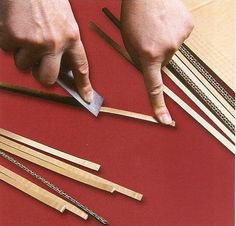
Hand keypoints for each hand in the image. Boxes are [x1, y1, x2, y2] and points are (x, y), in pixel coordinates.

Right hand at [0, 0, 92, 102]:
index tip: (87, 98)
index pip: (81, 67)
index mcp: (72, 37)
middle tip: (38, 63)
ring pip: (24, 65)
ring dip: (23, 53)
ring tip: (26, 32)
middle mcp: (55, 43)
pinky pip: (8, 50)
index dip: (84, 85)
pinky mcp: (14, 37)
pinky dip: (9, 41)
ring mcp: (34, 42)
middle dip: (41, 75)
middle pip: (47, 79)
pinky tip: (15, 25)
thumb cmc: (47, 0)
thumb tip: (60, 67)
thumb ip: (65, 45)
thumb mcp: (65, 21)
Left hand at [121, 0, 193, 123]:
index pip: (154, 87)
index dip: (158, 105)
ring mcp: (179, 39)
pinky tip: (165, 22)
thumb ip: (140, 61)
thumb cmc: (133, 16)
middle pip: (163, 63)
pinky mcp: (188, 28)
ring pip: (171, 50)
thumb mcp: (129, 43)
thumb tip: (149, 70)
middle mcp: (167, 50)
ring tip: (156, 27)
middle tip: (148, 40)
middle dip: (155, 56)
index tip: (163, 119)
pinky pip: (179, 37)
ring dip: (164, 43)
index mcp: (148, 56)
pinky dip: (172, 33)